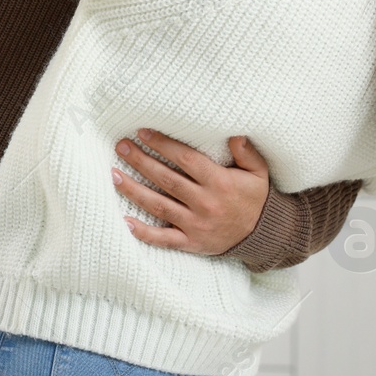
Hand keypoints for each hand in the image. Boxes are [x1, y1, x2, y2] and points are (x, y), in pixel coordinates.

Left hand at [112, 130, 271, 255]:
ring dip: (134, 190)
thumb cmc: (256, 198)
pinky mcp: (190, 242)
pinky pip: (163, 239)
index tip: (143, 132)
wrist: (263, 235)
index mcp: (219, 182)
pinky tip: (124, 222)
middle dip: (141, 161)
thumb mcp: (258, 172)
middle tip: (122, 146)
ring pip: (158, 205)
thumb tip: (233, 133)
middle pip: (166, 179)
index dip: (163, 144)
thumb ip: (246, 152)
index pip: (185, 159)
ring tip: (113, 174)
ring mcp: (195, 225)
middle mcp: (204, 203)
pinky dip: (143, 232)